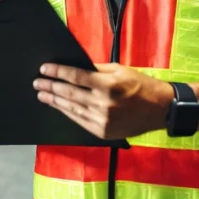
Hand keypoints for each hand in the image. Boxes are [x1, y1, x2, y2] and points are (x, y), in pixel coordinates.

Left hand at [33, 63, 173, 139]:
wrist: (160, 110)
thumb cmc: (140, 85)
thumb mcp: (120, 70)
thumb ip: (96, 69)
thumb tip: (73, 67)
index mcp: (108, 85)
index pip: (76, 77)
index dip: (57, 72)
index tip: (44, 69)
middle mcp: (104, 104)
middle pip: (70, 94)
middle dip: (51, 87)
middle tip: (37, 83)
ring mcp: (103, 120)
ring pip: (72, 109)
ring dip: (55, 101)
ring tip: (42, 95)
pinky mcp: (103, 132)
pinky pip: (80, 121)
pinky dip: (67, 113)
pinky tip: (59, 107)